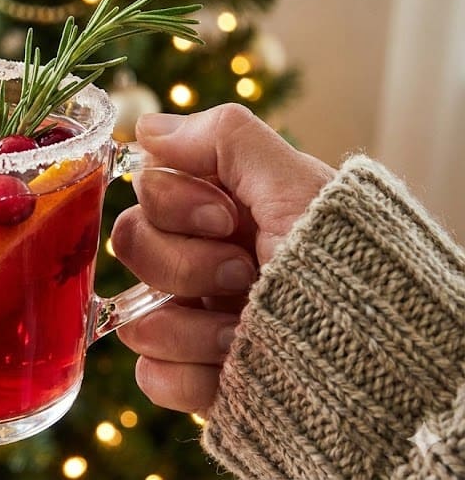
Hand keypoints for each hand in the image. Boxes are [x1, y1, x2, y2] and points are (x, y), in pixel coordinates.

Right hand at [112, 103, 334, 413]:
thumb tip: (148, 127)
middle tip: (242, 272)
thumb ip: (224, 139)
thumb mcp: (295, 185)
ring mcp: (195, 324)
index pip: (147, 190)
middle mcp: (200, 264)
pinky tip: (231, 367)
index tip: (227, 218)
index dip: (175, 203)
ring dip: (193, 327)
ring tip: (244, 332)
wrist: (376, 352)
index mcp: (221, 213)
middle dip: (186, 264)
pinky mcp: (196, 378)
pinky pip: (150, 376)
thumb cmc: (348, 262)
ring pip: (136, 318)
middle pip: (130, 246)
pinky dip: (189, 376)